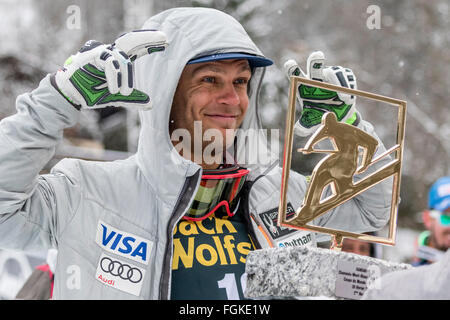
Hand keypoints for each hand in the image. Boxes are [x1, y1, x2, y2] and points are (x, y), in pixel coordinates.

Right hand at [52, 30, 167, 109]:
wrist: (72, 95)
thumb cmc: (92, 92)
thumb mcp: (117, 97)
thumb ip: (134, 99)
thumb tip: (151, 104)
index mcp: (119, 61)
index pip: (137, 49)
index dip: (151, 44)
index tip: (166, 42)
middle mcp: (111, 54)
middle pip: (132, 41)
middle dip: (148, 38)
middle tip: (165, 38)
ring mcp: (102, 53)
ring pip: (122, 58)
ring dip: (126, 78)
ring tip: (124, 93)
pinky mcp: (92, 56)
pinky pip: (110, 63)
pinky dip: (115, 77)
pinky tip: (114, 91)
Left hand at [284, 51, 358, 136]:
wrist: (338, 116)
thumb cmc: (319, 116)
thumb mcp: (309, 123)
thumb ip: (302, 127)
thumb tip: (297, 130)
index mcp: (304, 86)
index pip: (295, 74)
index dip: (292, 68)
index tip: (289, 63)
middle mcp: (316, 77)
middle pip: (314, 66)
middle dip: (316, 61)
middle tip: (317, 56)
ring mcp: (330, 74)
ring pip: (334, 72)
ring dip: (339, 83)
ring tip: (342, 99)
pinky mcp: (344, 75)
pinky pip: (347, 76)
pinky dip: (348, 87)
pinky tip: (347, 99)